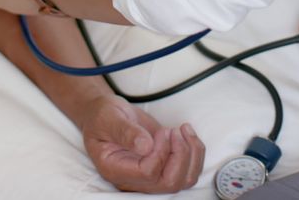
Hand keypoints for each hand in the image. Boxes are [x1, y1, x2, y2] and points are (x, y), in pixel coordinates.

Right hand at [79, 95, 203, 192]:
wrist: (107, 115)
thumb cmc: (103, 117)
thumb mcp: (109, 118)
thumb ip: (125, 132)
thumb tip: (145, 146)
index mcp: (116, 169)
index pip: (148, 173)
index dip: (160, 152)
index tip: (161, 132)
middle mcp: (135, 178)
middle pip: (169, 183)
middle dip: (180, 155)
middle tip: (174, 131)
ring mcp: (151, 175)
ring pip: (183, 179)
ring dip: (191, 154)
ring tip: (183, 130)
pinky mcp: (164, 166)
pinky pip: (188, 170)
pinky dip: (195, 152)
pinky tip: (186, 133)